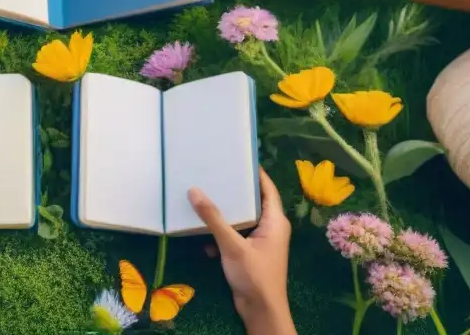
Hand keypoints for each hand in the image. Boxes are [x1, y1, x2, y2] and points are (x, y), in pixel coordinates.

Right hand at [189, 169, 294, 333]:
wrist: (261, 312)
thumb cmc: (254, 276)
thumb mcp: (232, 245)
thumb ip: (213, 218)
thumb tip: (194, 190)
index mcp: (275, 221)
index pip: (267, 188)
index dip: (255, 172)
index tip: (238, 157)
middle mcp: (271, 228)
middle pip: (253, 202)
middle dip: (235, 191)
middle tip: (215, 174)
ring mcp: (261, 241)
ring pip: (242, 219)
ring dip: (225, 215)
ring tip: (205, 198)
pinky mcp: (250, 253)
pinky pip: (235, 235)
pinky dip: (222, 235)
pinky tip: (204, 237)